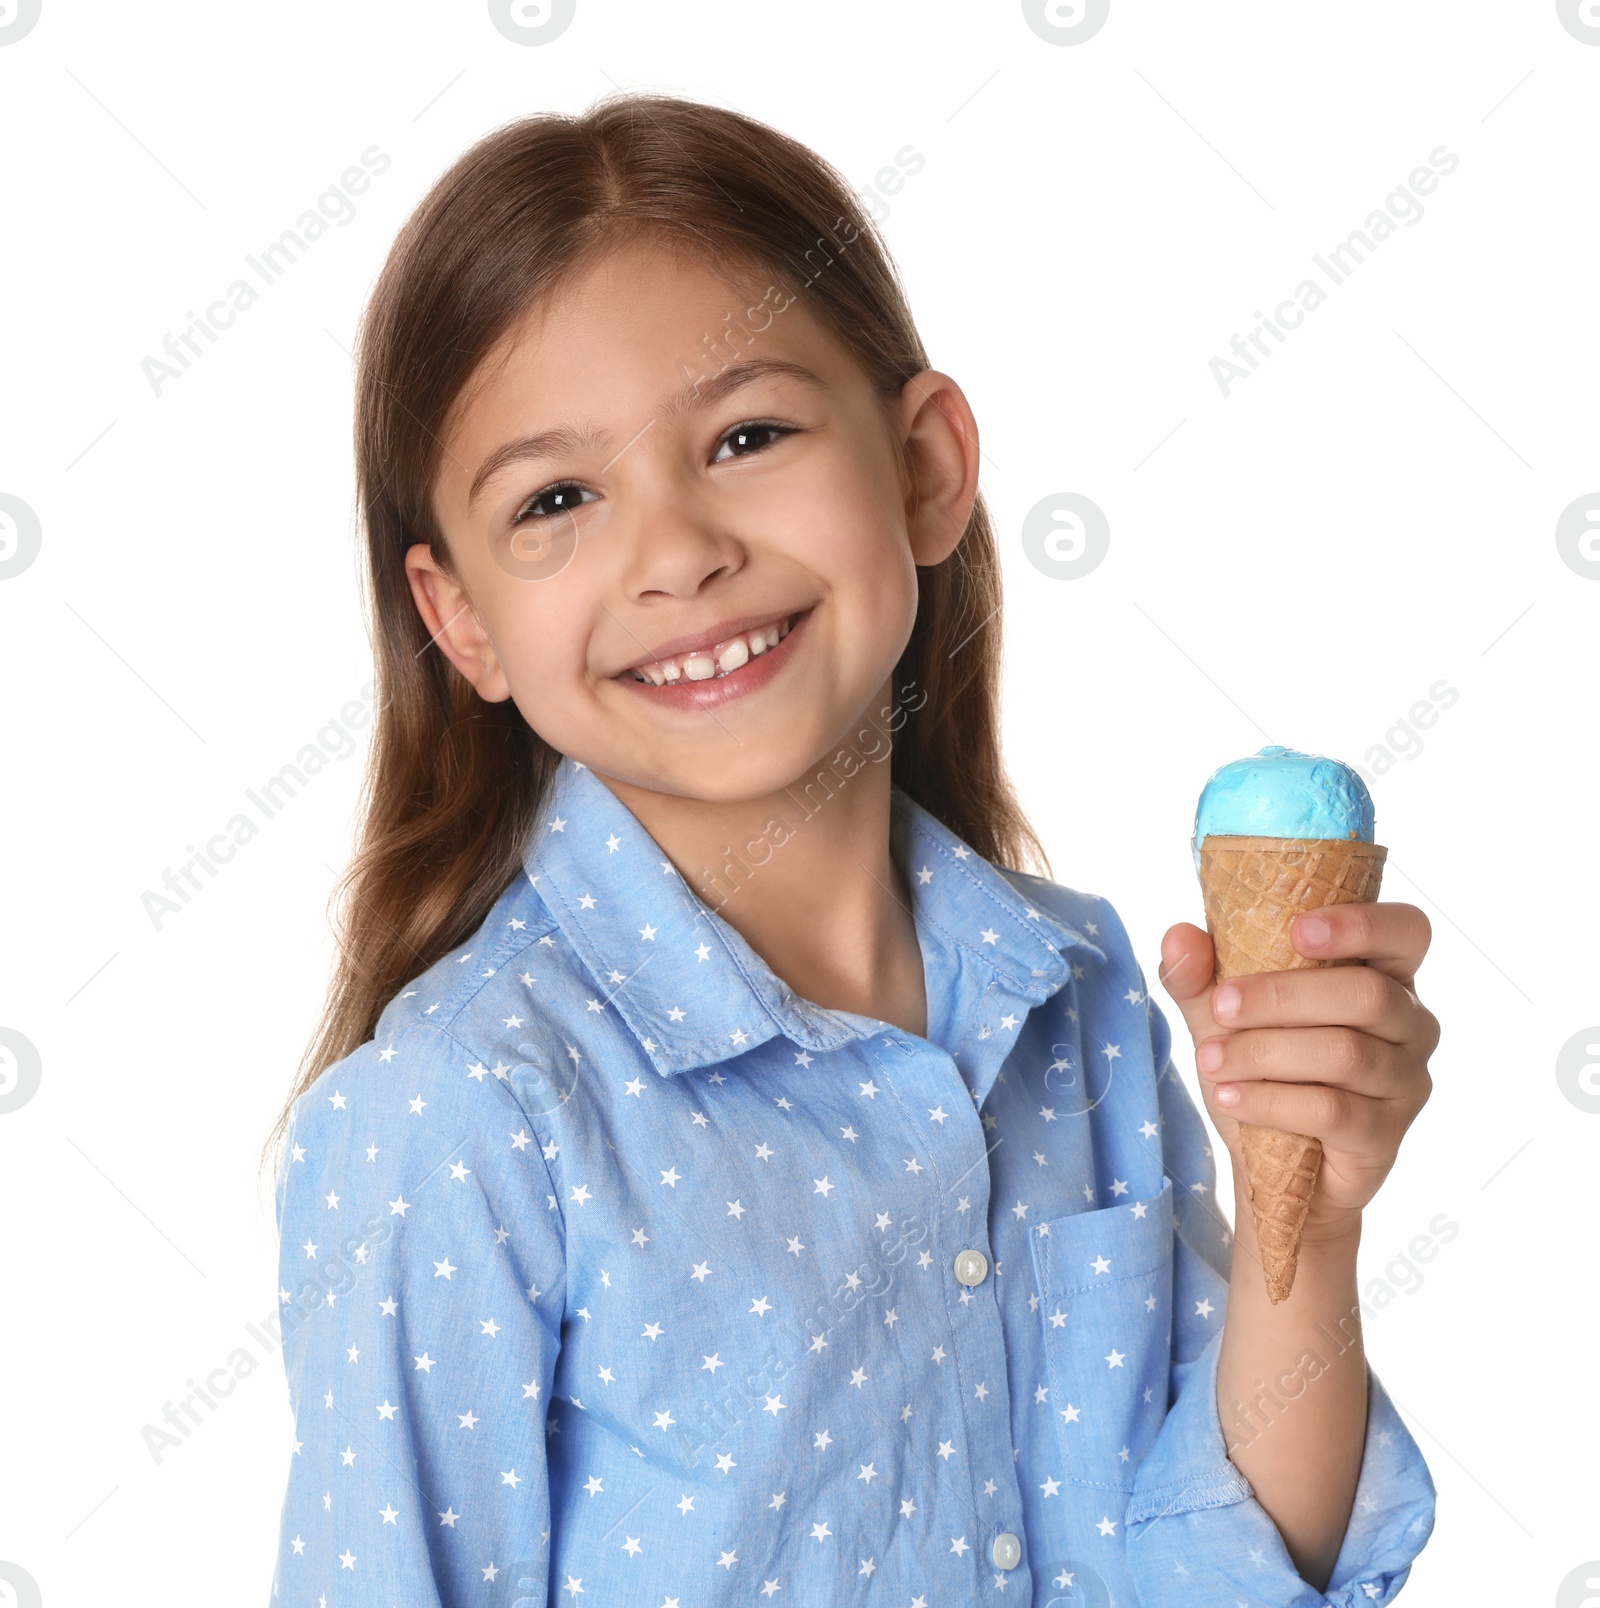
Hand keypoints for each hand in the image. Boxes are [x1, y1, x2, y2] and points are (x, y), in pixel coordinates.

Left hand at [1158, 902, 1437, 1239]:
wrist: (1276, 1166)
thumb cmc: (1262, 1069)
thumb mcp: (1222, 1016)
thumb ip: (1200, 975)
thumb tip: (1179, 935)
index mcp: (1383, 975)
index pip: (1406, 931)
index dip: (1362, 924)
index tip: (1297, 930)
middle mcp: (1411, 1024)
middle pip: (1367, 994)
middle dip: (1283, 996)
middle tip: (1222, 1006)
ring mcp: (1406, 1082)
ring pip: (1346, 1054)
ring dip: (1264, 1053)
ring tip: (1211, 1059)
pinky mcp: (1386, 1135)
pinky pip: (1332, 1111)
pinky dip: (1270, 1101)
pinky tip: (1229, 1097)